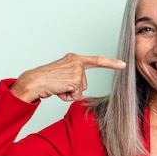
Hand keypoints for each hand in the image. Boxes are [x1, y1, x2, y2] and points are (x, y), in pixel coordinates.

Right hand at [10, 53, 125, 101]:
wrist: (32, 81)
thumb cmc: (45, 80)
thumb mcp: (62, 74)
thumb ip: (74, 77)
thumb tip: (81, 91)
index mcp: (74, 58)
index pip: (96, 60)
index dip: (111, 63)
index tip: (124, 64)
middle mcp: (76, 61)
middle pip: (85, 83)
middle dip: (73, 89)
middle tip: (59, 84)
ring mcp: (76, 70)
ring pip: (81, 90)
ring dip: (69, 93)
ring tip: (57, 86)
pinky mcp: (74, 80)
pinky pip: (76, 95)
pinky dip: (67, 97)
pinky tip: (58, 90)